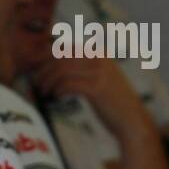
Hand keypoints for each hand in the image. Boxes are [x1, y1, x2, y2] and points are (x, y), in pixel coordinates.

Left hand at [31, 57, 149, 141]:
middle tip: (37, 82)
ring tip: (43, 91)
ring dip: (48, 80)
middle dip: (45, 69)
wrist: (132, 120)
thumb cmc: (112, 102)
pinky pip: (69, 84)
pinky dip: (58, 90)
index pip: (65, 48)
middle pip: (61, 57)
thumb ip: (82, 69)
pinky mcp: (97, 88)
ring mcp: (99, 72)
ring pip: (62, 70)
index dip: (48, 58)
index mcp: (99, 52)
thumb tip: (54, 65)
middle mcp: (99, 58)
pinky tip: (56, 96)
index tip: (39, 71)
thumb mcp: (99, 78)